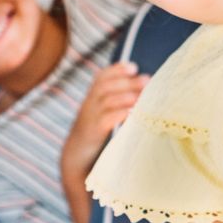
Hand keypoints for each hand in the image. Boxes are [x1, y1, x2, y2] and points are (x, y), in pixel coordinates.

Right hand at [63, 61, 146, 179]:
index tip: (133, 66)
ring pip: (107, 100)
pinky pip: (106, 119)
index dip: (116, 70)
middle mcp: (89, 105)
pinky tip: (133, 112)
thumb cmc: (95, 135)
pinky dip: (120, 113)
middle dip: (127, 81)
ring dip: (126, 95)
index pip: (101, 78)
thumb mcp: (101, 115)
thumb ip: (115, 103)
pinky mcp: (93, 132)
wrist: (76, 156)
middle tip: (147, 79)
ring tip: (142, 95)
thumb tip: (142, 93)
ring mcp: (89, 118)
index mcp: (92, 99)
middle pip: (106, 86)